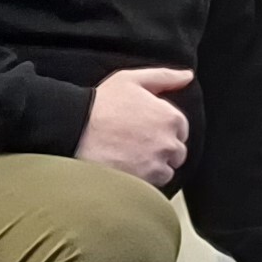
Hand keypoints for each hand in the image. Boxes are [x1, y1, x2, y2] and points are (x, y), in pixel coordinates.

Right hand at [78, 66, 192, 183]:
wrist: (74, 129)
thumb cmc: (100, 104)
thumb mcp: (131, 80)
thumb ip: (164, 77)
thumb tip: (187, 76)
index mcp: (170, 118)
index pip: (180, 129)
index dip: (162, 128)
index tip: (144, 128)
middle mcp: (169, 143)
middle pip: (176, 152)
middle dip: (161, 149)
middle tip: (135, 143)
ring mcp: (156, 164)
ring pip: (166, 171)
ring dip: (153, 167)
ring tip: (129, 156)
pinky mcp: (143, 182)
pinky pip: (151, 186)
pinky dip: (142, 180)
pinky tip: (125, 167)